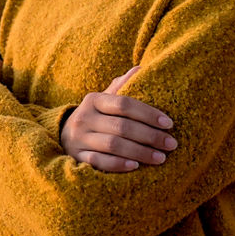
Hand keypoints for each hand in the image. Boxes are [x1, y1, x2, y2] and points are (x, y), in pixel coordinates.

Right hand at [60, 66, 176, 171]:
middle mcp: (84, 117)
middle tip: (171, 144)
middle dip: (150, 136)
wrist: (63, 136)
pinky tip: (136, 166)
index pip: (124, 104)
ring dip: (140, 152)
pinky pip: (100, 162)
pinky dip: (119, 164)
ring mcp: (80, 138)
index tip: (169, 123)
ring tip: (161, 158)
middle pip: (122, 127)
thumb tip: (141, 69)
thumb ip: (121, 87)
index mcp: (94, 100)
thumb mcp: (103, 99)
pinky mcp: (78, 156)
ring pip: (113, 145)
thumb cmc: (94, 117)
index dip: (148, 113)